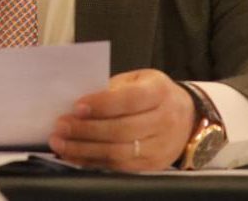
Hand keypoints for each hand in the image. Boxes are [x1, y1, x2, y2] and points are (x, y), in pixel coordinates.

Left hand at [48, 69, 195, 170]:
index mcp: (159, 92)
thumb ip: (113, 88)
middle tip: (61, 125)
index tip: (77, 106)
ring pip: (118, 152)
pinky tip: (74, 155)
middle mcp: (164, 121)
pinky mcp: (152, 166)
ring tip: (60, 142)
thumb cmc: (154, 94)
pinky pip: (118, 167)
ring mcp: (160, 147)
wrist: (187, 118)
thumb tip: (80, 102)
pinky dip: (93, 162)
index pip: (129, 100)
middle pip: (122, 129)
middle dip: (86, 129)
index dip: (102, 104)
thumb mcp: (138, 80)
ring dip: (84, 149)